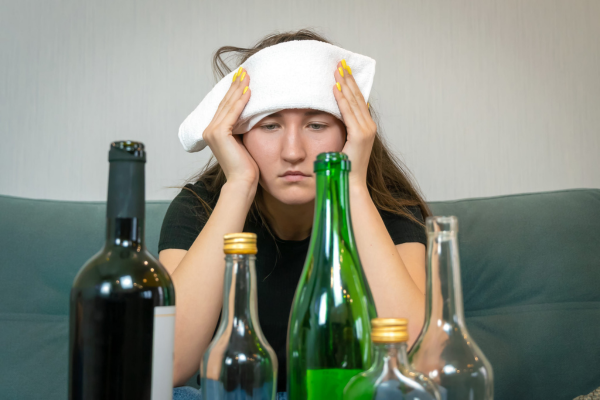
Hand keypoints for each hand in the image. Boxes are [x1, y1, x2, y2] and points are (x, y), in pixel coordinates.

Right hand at [202, 67, 257, 189]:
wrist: (242, 181)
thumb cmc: (247, 166)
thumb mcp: (244, 141)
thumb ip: (242, 127)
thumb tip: (252, 113)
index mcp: (213, 131)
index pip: (225, 107)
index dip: (233, 92)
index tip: (242, 78)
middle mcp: (209, 130)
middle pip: (225, 102)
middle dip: (236, 85)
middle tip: (245, 70)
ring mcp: (212, 131)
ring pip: (228, 105)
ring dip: (239, 88)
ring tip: (247, 75)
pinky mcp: (219, 134)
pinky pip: (232, 113)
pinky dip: (241, 101)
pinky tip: (248, 91)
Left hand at [333, 61, 376, 187]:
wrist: (350, 186)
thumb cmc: (342, 170)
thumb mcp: (340, 147)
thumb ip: (338, 134)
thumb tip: (326, 124)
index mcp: (364, 129)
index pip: (357, 102)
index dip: (350, 85)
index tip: (342, 71)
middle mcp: (368, 127)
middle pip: (357, 97)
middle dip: (348, 79)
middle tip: (340, 62)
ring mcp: (366, 131)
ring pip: (353, 102)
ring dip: (345, 84)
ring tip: (337, 69)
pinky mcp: (360, 136)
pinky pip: (348, 113)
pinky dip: (342, 99)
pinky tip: (335, 88)